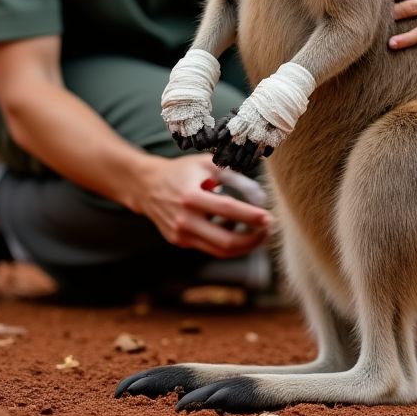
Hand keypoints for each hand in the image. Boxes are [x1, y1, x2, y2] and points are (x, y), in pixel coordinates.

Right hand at [132, 154, 271, 258]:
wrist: (147, 186)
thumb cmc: (183, 172)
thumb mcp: (207, 164)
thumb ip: (234, 177)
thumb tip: (259, 195)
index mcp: (191, 196)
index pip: (227, 209)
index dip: (250, 215)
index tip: (269, 217)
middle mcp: (184, 219)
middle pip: (225, 241)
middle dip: (252, 239)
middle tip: (268, 229)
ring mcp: (181, 235)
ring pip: (219, 251)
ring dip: (243, 246)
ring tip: (258, 233)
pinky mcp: (180, 242)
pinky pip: (210, 247)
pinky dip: (227, 241)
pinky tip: (235, 228)